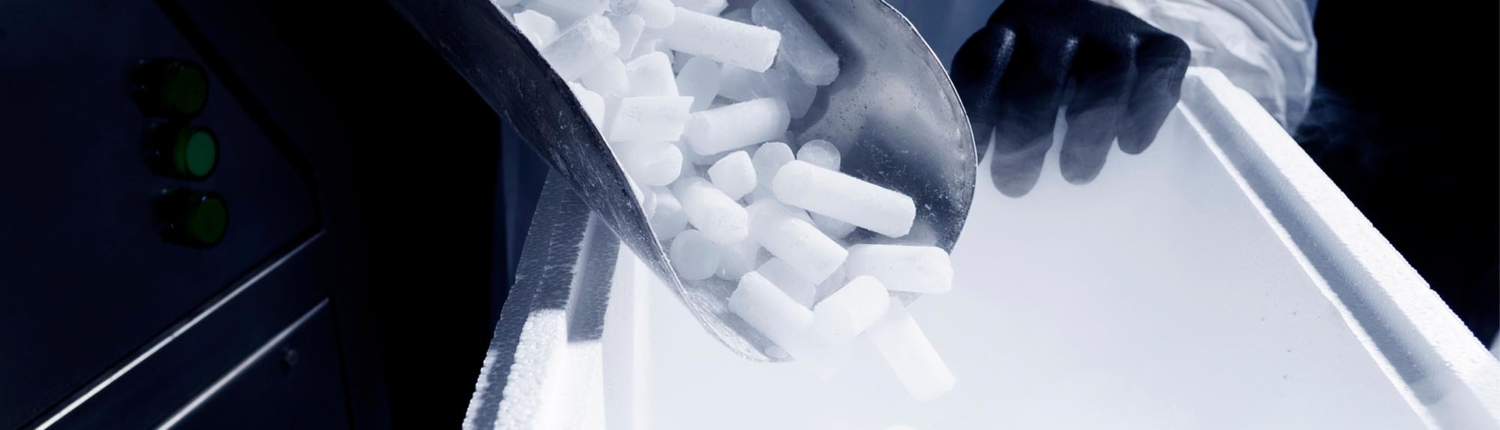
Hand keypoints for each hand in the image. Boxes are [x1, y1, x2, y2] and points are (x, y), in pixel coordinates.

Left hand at [950, 0, 1190, 196]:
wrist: (1105, 22)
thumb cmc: (1043, 70)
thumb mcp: (1006, 77)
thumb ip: (991, 112)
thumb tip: (974, 178)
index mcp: (1009, 31)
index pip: (984, 65)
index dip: (979, 114)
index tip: (978, 160)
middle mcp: (1059, 23)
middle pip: (1041, 79)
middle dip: (1025, 136)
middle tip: (1015, 185)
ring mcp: (1113, 30)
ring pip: (1106, 76)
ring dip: (1088, 133)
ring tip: (1075, 175)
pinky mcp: (1162, 45)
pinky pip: (1158, 73)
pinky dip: (1145, 113)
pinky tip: (1130, 145)